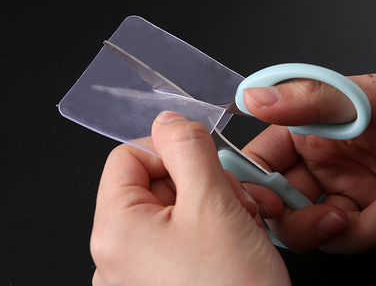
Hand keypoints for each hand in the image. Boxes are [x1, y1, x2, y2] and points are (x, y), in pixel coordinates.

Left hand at [91, 111, 289, 285]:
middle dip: (202, 179)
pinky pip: (182, 237)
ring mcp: (140, 272)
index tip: (202, 157)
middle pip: (156, 182)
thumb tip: (169, 119)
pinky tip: (239, 239)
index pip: (128, 156)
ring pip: (176, 208)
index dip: (167, 148)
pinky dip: (212, 228)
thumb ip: (187, 148)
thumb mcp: (212, 202)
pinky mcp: (164, 283)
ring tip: (246, 220)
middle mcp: (118, 253)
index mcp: (117, 227)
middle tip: (236, 195)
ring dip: (215, 203)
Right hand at [241, 73, 375, 252]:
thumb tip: (254, 98)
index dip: (252, 183)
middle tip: (324, 216)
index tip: (265, 201)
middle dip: (295, 218)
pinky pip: (349, 238)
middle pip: (278, 202)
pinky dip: (373, 230)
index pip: (259, 158)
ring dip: (344, 227)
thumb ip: (309, 98)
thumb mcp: (368, 98)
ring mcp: (340, 192)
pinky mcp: (365, 218)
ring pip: (310, 228)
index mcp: (305, 129)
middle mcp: (317, 162)